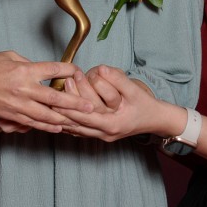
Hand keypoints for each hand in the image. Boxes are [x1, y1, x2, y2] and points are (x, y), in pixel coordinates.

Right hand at [0, 51, 91, 133]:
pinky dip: (48, 126)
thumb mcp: (7, 56)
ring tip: (81, 120)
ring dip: (65, 118)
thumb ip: (27, 62)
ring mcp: (19, 105)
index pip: (52, 70)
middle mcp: (24, 89)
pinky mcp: (13, 116)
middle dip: (75, 102)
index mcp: (24, 71)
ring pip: (47, 115)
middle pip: (55, 97)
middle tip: (90, 106)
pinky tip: (59, 127)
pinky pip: (34, 123)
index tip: (77, 71)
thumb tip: (41, 69)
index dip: (68, 70)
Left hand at [56, 65, 179, 141]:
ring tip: (50, 106)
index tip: (59, 93)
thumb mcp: (134, 90)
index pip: (85, 116)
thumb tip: (101, 69)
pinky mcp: (100, 135)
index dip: (71, 104)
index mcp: (112, 124)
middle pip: (77, 124)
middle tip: (50, 97)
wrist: (155, 119)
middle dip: (63, 110)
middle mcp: (105, 134)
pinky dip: (69, 125)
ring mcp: (102, 137)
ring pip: (77, 130)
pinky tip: (58, 118)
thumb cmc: (146, 105)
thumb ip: (117, 79)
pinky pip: (81, 131)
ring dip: (63, 118)